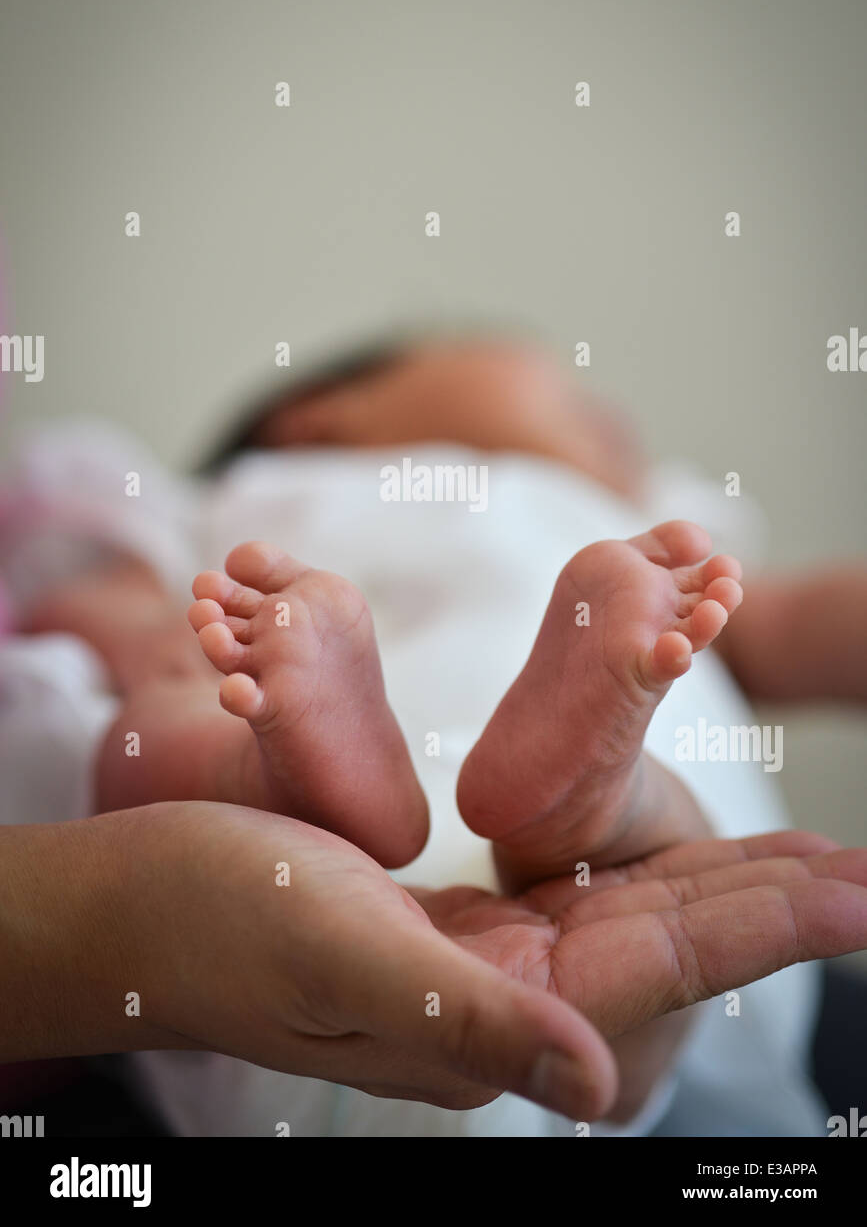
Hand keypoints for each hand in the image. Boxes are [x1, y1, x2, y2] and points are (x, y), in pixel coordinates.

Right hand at [127, 804, 866, 1121]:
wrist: (132, 901)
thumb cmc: (214, 918)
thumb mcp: (335, 955)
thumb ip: (464, 1022)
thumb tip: (598, 1088)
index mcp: (481, 1021)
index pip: (656, 969)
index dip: (763, 928)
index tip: (858, 895)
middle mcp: (496, 1004)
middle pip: (665, 949)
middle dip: (770, 909)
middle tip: (863, 877)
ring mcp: (476, 967)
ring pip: (630, 923)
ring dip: (720, 889)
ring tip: (808, 866)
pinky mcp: (450, 931)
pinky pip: (573, 902)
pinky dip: (637, 875)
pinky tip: (676, 861)